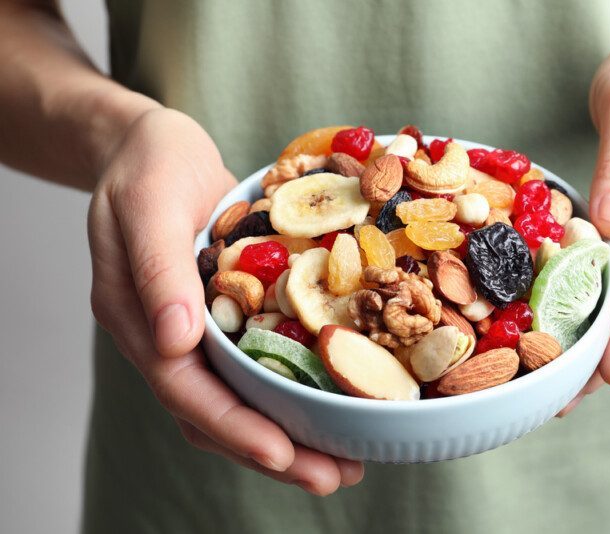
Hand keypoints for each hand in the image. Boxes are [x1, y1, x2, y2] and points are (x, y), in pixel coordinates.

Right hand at [88, 108, 363, 492]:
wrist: (153, 143)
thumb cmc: (148, 164)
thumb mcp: (147, 203)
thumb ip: (157, 270)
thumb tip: (175, 341)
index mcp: (139, 317)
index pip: (185, 389)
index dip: (234, 427)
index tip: (284, 455)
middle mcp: (167, 334)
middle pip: (216, 410)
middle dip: (272, 450)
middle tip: (333, 476)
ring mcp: (197, 326)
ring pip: (239, 396)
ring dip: (287, 429)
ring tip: (343, 459)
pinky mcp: (226, 311)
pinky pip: (256, 362)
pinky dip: (290, 387)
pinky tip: (331, 398)